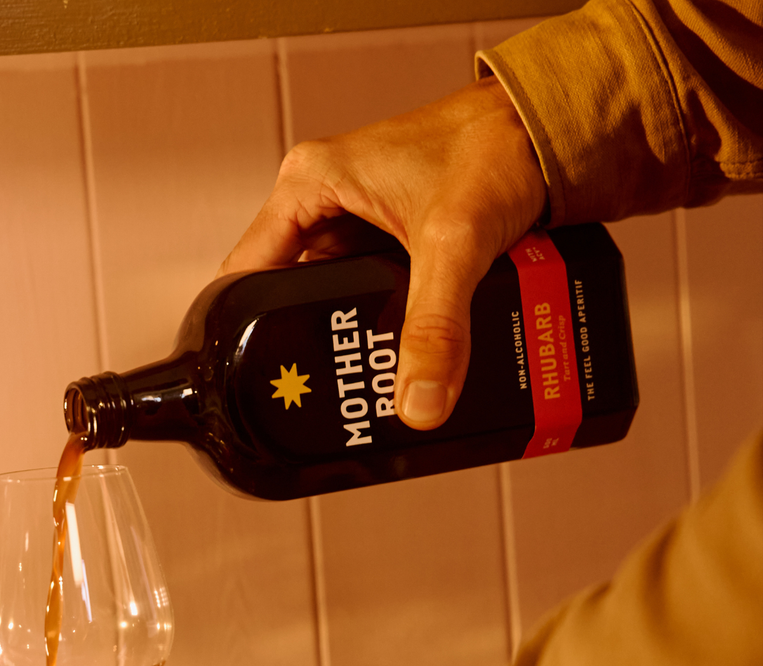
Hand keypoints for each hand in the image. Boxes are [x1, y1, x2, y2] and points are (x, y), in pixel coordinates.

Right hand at [219, 75, 546, 429]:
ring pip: (331, 300)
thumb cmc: (497, 144)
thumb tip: (418, 402)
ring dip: (347, 336)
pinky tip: (393, 356)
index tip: (262, 382)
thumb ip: (436, 327)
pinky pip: (366, 294)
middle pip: (287, 295)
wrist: (555, 128)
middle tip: (318, 393)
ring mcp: (353, 221)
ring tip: (357, 381)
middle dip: (305, 342)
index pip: (245, 275)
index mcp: (307, 184)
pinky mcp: (386, 238)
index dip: (243, 332)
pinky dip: (379, 323)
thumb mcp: (455, 243)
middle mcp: (322, 201)